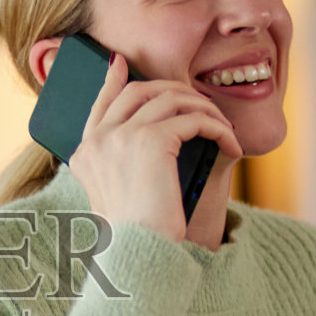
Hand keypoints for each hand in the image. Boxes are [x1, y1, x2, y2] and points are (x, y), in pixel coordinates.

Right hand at [68, 53, 242, 241]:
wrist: (139, 253)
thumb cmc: (134, 235)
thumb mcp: (115, 197)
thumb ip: (118, 165)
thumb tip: (146, 139)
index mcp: (85, 154)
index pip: (99, 103)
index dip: (112, 80)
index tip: (121, 62)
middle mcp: (98, 140)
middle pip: (138, 91)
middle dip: (173, 90)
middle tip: (198, 102)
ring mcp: (122, 137)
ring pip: (171, 99)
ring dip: (203, 109)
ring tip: (221, 126)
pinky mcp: (151, 140)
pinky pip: (194, 120)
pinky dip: (218, 128)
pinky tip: (230, 144)